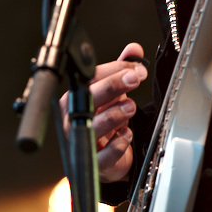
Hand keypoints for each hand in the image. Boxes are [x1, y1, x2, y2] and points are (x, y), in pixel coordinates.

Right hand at [60, 42, 147, 182]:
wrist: (106, 158)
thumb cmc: (105, 122)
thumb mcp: (114, 93)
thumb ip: (122, 70)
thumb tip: (134, 49)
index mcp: (76, 97)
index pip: (91, 78)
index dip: (115, 70)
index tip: (137, 67)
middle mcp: (74, 118)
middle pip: (88, 99)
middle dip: (113, 85)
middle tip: (134, 78)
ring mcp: (82, 141)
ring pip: (93, 126)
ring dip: (114, 113)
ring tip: (130, 106)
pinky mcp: (94, 162)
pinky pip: (103, 155)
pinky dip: (117, 145)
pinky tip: (126, 134)